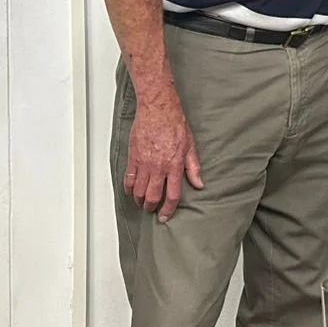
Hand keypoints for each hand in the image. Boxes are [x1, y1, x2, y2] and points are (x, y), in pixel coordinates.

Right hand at [122, 92, 202, 221]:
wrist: (158, 109)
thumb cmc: (175, 124)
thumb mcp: (190, 146)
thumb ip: (194, 167)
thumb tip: (199, 184)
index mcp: (174, 165)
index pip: (171, 195)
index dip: (168, 210)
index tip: (165, 216)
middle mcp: (158, 167)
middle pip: (152, 197)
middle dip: (151, 208)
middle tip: (152, 210)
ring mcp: (144, 163)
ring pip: (138, 191)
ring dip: (139, 200)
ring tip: (142, 202)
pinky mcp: (133, 158)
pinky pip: (128, 179)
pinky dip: (128, 189)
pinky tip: (131, 191)